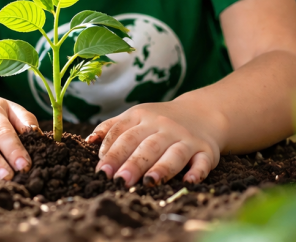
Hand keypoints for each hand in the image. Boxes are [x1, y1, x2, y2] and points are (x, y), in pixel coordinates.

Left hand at [89, 102, 219, 186]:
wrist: (203, 113)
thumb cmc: (160, 121)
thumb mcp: (136, 117)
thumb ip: (112, 127)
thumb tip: (89, 140)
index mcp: (143, 116)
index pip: (124, 133)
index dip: (112, 151)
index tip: (101, 170)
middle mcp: (164, 126)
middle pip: (146, 145)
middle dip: (132, 163)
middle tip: (118, 181)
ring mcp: (186, 138)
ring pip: (173, 154)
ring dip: (161, 168)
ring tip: (149, 182)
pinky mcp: (206, 151)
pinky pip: (203, 161)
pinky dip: (197, 171)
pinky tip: (189, 181)